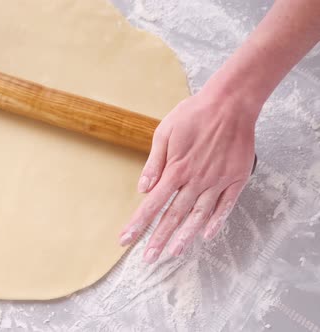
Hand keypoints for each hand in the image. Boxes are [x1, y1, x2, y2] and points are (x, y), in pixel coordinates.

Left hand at [119, 89, 257, 262]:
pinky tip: (206, 235)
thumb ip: (154, 162)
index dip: (139, 223)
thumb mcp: (165, 132)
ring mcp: (217, 181)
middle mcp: (195, 180)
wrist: (231, 102)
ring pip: (198, 215)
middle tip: (147, 259)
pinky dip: (216, 221)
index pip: (153, 204)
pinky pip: (226, 206)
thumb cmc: (194, 114)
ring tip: (173, 254)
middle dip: (158, 238)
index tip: (126, 240)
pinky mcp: (236, 179)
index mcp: (176, 169)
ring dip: (185, 236)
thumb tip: (142, 188)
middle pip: (174, 215)